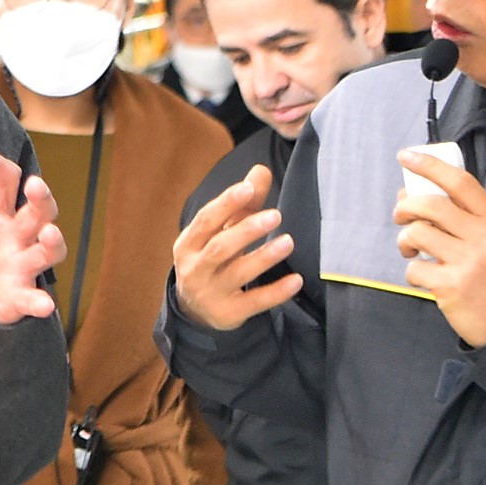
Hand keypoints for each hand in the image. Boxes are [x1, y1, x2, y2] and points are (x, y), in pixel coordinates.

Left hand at [0, 147, 66, 322]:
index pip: (3, 181)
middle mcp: (15, 234)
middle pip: (38, 209)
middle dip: (41, 196)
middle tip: (35, 186)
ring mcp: (23, 263)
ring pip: (48, 248)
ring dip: (52, 240)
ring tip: (48, 234)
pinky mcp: (22, 294)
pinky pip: (34, 296)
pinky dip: (39, 301)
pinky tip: (41, 303)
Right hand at [172, 164, 301, 331]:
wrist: (194, 310)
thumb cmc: (210, 260)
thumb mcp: (220, 232)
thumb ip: (242, 203)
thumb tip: (260, 170)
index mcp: (189, 243)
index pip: (206, 220)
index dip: (226, 203)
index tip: (247, 188)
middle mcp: (195, 268)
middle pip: (220, 247)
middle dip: (247, 230)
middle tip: (276, 215)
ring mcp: (211, 293)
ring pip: (238, 273)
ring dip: (263, 257)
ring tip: (288, 242)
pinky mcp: (228, 313)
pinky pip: (255, 302)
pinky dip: (276, 292)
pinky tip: (296, 280)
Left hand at [395, 149, 485, 347]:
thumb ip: (467, 216)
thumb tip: (419, 193)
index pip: (460, 182)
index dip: (430, 166)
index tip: (407, 156)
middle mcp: (484, 236)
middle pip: (431, 205)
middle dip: (406, 206)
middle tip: (401, 216)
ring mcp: (468, 261)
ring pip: (417, 232)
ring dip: (405, 240)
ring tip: (411, 249)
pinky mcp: (451, 284)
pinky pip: (414, 267)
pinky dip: (412, 271)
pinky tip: (424, 276)